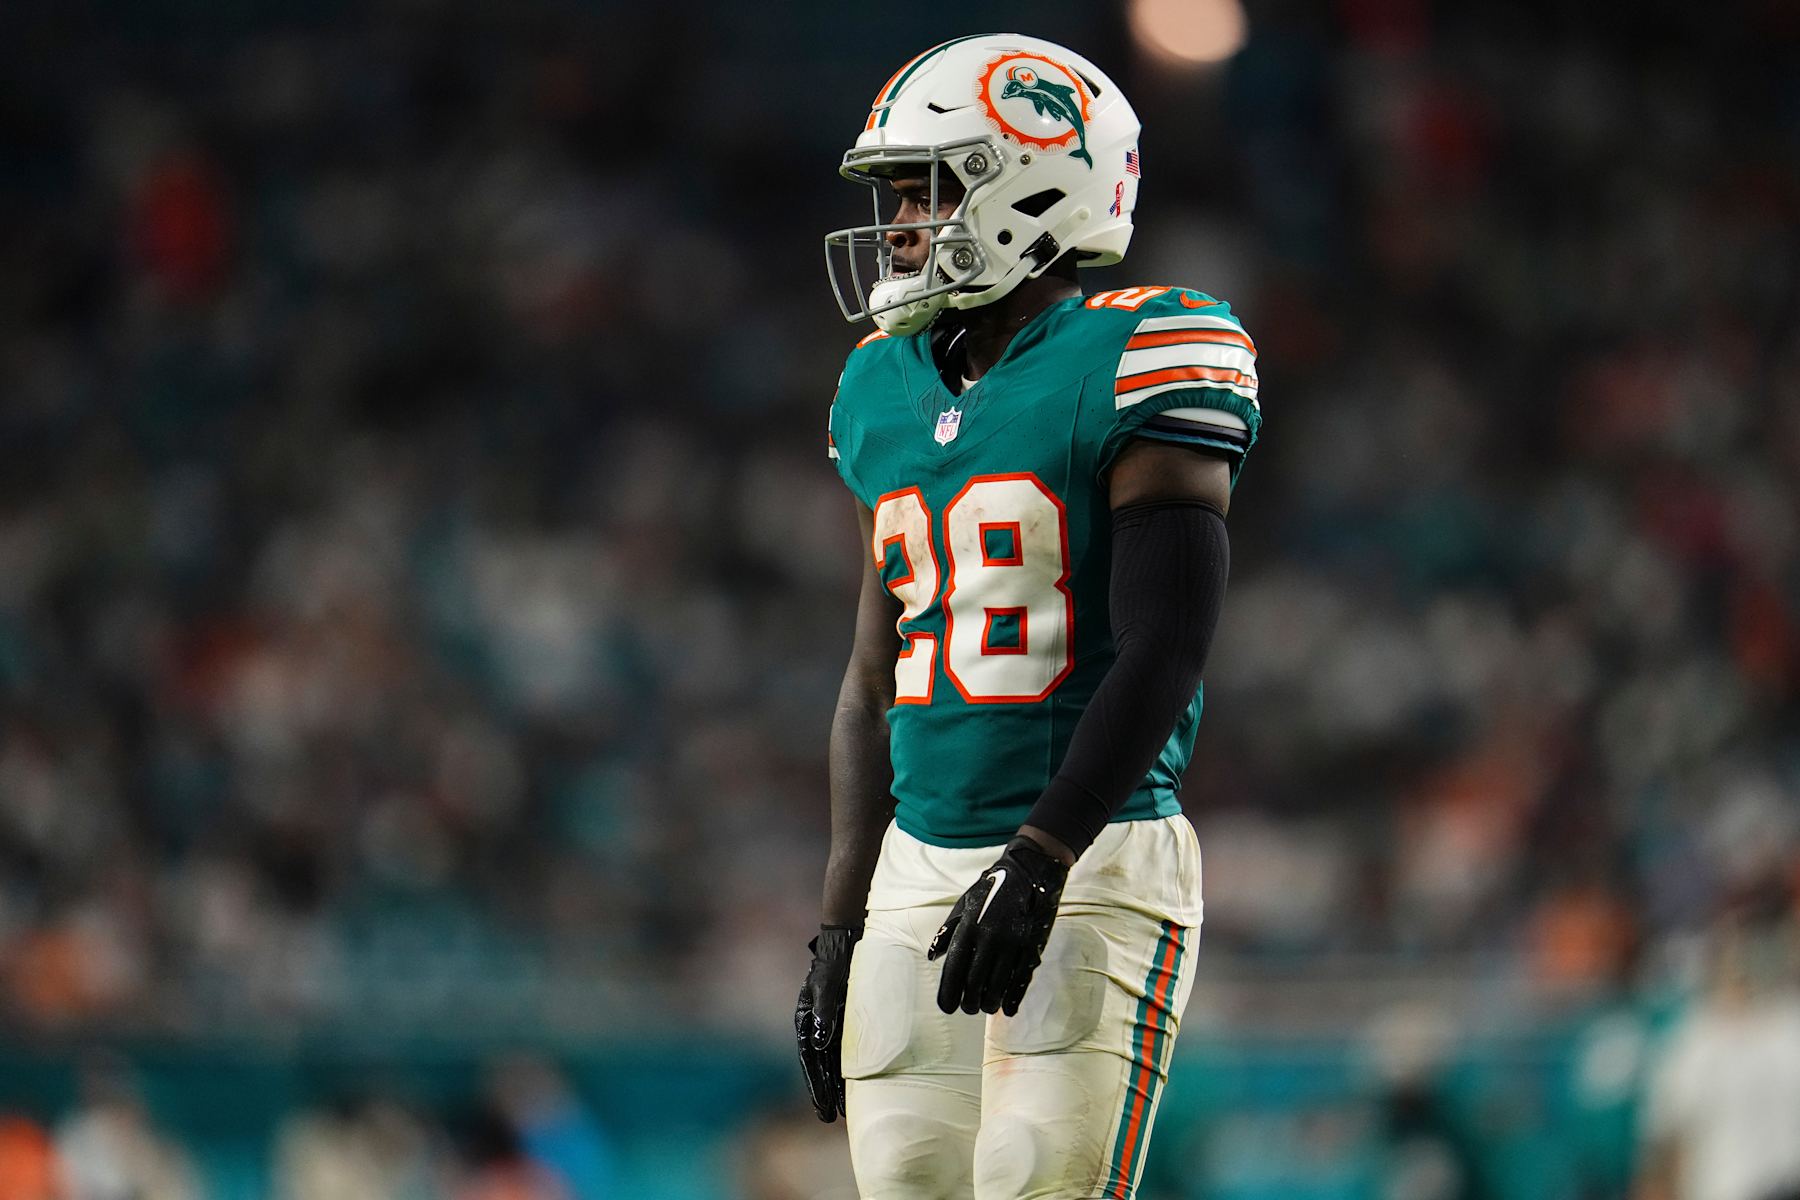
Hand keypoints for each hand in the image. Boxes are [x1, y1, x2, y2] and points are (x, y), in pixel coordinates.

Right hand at [796, 925, 860, 1121]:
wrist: (848, 942)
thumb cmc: (834, 963)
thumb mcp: (826, 986)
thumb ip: (824, 1013)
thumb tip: (820, 1043)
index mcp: (806, 1020)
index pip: (809, 1059)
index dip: (815, 1084)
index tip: (821, 1106)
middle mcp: (817, 1027)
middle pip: (820, 1066)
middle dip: (825, 1092)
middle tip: (829, 1118)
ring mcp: (833, 1025)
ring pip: (834, 1062)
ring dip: (838, 1085)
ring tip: (843, 1111)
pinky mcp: (848, 1021)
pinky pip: (848, 1050)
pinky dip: (851, 1068)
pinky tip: (859, 1084)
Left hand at [927, 836, 1068, 1015]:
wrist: (1030, 872)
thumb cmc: (992, 890)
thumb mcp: (965, 905)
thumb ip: (948, 931)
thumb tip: (932, 957)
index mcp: (969, 927)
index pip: (954, 969)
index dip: (948, 993)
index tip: (947, 1006)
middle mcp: (990, 937)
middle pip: (975, 984)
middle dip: (969, 1003)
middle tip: (969, 1007)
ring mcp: (1013, 943)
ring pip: (998, 986)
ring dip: (990, 1003)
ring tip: (986, 1006)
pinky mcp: (1032, 947)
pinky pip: (1021, 980)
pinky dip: (1013, 998)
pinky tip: (1007, 1009)